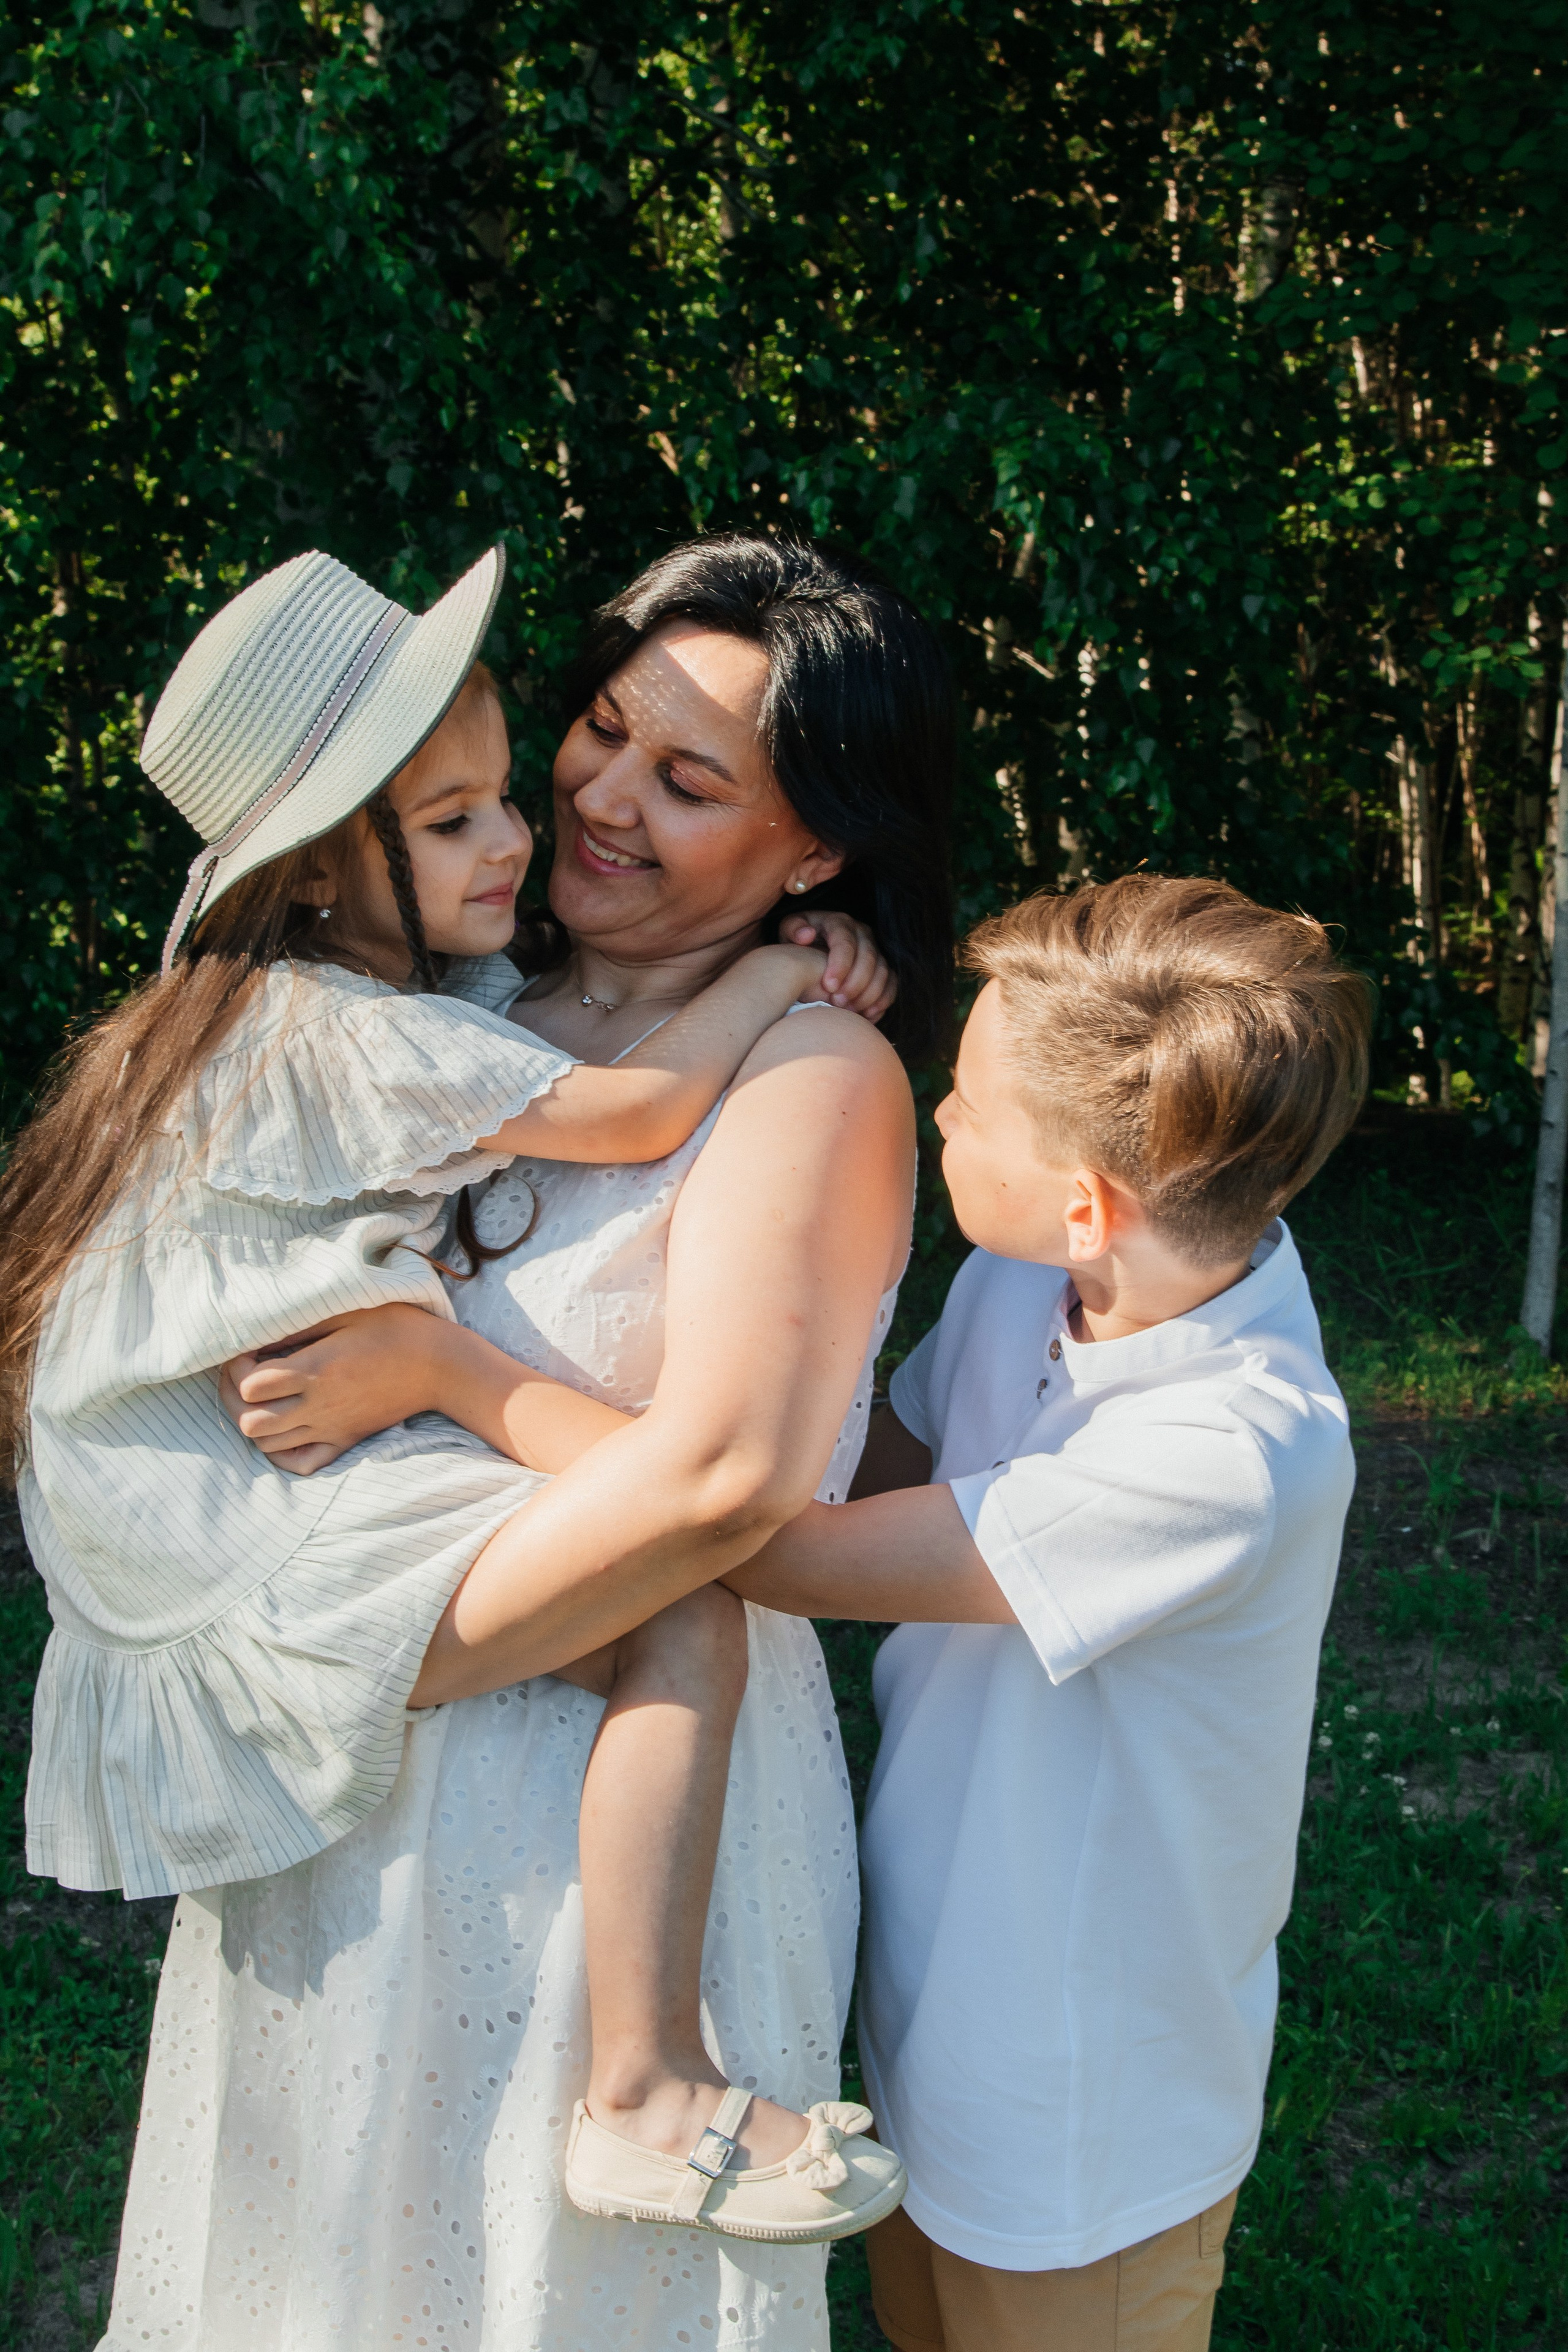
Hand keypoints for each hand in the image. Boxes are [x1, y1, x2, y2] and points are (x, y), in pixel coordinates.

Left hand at [219, 1303, 446, 1475]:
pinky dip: (280, 1452)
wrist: (442, 1366)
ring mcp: (331, 1428)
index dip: (236, 1367)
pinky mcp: (345, 1441)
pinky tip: (281, 1429)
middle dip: (232, 1399)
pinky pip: (300, 1464)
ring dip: (251, 1422)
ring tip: (258, 1399)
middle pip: (249, 1421)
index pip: (250, 1384)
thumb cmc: (396, 1329)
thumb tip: (260, 1338)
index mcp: (316, 1370)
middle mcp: (319, 1405)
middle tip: (240, 1376)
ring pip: (266, 1445)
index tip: (245, 1350)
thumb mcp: (346, 1314)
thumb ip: (300, 1326)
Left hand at [777, 910, 896, 1022]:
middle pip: (869, 957)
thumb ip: (793, 929)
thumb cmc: (799, 941)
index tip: (828, 986)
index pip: (846, 942)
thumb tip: (806, 935)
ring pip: (883, 972)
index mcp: (839, 923)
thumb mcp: (789, 930)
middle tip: (838, 1003)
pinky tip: (868, 1015)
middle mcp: (862, 933)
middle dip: (855, 983)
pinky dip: (883, 1000)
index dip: (840, 965)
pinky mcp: (883, 967)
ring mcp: (875, 949)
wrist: (814, 948)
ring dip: (869, 994)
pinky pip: (892, 984)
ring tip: (849, 1011)